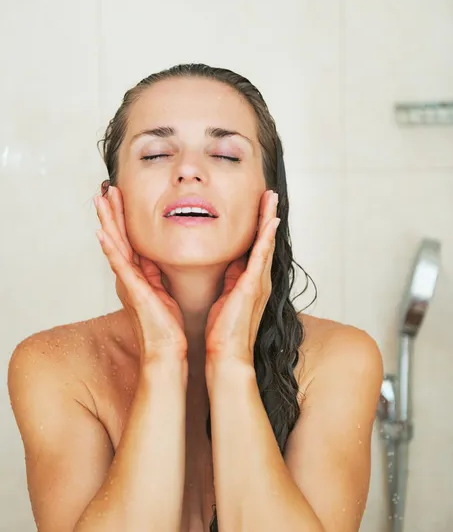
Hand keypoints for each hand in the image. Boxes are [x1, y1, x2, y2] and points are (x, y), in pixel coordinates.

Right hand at [94, 186, 187, 364]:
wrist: (167, 351)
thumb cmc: (168, 326)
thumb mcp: (166, 291)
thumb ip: (162, 274)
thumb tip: (170, 256)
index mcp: (139, 276)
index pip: (129, 241)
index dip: (123, 219)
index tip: (121, 198)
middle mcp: (130, 277)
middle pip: (118, 238)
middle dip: (112, 213)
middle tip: (106, 190)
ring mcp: (129, 283)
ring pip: (115, 246)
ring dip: (107, 222)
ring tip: (100, 201)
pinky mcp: (133, 291)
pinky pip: (119, 266)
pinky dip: (110, 249)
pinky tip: (102, 233)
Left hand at [205, 190, 279, 366]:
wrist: (226, 357)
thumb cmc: (223, 333)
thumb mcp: (224, 298)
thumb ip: (228, 281)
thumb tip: (225, 266)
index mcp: (249, 282)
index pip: (255, 248)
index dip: (259, 227)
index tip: (260, 208)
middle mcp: (258, 280)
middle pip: (265, 241)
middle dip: (268, 217)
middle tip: (270, 194)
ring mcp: (258, 283)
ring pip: (266, 243)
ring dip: (269, 220)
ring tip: (272, 199)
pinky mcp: (252, 287)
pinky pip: (261, 256)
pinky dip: (267, 237)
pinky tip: (270, 221)